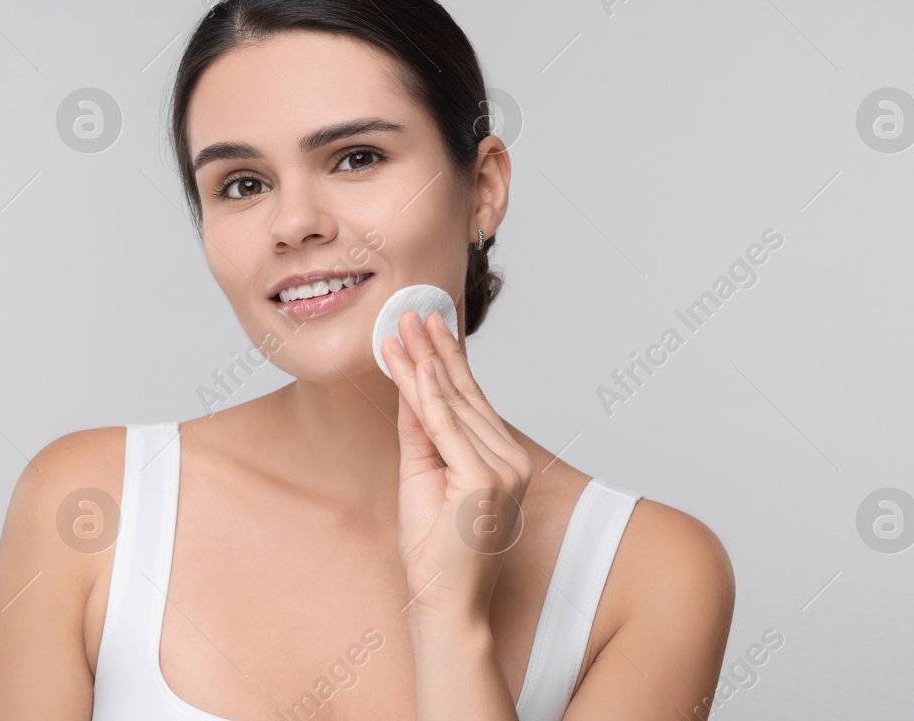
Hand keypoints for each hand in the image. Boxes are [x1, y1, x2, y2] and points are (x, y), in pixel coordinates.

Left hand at [380, 310, 533, 619]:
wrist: (446, 601)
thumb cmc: (436, 553)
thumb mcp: (423, 479)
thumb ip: (421, 434)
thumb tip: (410, 388)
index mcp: (503, 461)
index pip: (472, 402)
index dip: (448, 363)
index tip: (428, 328)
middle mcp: (510, 460)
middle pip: (465, 395)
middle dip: (436, 351)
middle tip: (413, 311)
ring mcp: (502, 469)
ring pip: (453, 405)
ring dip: (424, 363)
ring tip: (403, 328)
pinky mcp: (483, 479)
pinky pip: (445, 427)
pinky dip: (423, 392)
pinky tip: (409, 365)